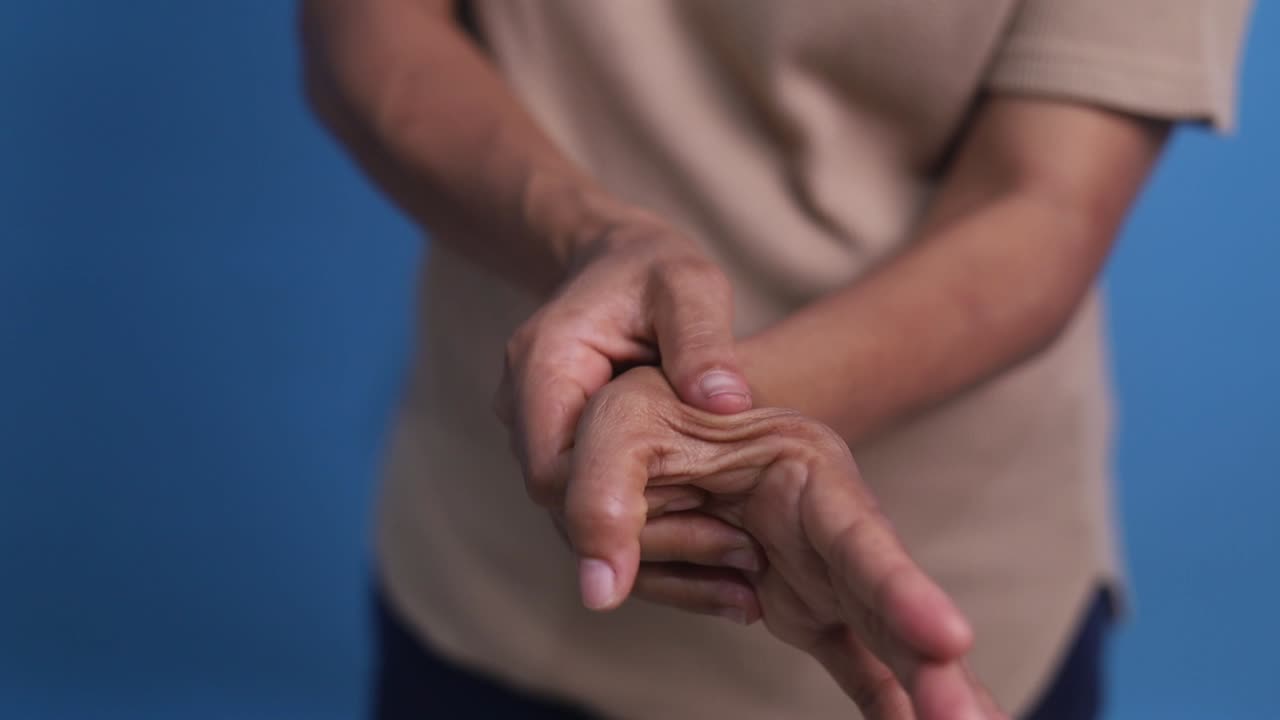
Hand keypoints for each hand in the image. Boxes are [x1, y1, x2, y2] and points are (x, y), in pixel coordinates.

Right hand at [493, 214, 755, 576]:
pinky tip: (723, 574)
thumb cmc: (654, 271)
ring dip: (656, 555)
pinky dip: (656, 544)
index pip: (551, 467)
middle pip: (565, 506)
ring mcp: (544, 437)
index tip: (690, 536)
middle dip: (646, 543)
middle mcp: (528, 409)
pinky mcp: (572, 458)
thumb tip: (725, 403)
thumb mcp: (689, 285)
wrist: (618, 267)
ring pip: (581, 522)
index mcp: (545, 363)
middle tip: (739, 564)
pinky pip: (601, 512)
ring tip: (743, 585)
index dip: (604, 513)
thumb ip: (703, 339)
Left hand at [564, 367, 1005, 719]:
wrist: (672, 418)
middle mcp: (831, 525)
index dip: (902, 588)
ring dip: (927, 692)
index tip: (950, 641)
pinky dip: (887, 701)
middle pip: (892, 602)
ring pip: (889, 641)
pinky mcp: (810, 609)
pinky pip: (855, 664)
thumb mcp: (617, 425)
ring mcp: (826, 573)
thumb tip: (599, 590)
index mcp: (805, 469)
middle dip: (934, 663)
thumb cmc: (649, 407)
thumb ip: (604, 494)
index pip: (859, 536)